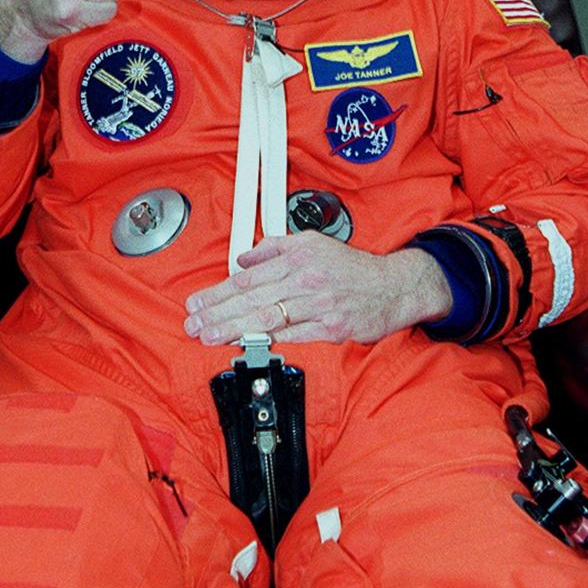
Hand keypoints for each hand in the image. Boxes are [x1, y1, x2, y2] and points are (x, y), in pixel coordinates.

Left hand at [184, 232, 452, 345]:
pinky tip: (247, 344)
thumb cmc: (351, 268)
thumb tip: (244, 258)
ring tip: (210, 336)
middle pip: (252, 298)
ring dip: (234, 329)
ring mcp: (318, 305)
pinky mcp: (331, 328)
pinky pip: (294, 335)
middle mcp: (305, 280)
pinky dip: (269, 340)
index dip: (218, 292)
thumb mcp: (313, 243)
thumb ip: (275, 248)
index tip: (198, 303)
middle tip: (194, 324)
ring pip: (268, 318)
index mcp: (298, 258)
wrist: (393, 286)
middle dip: (218, 313)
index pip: (248, 277)